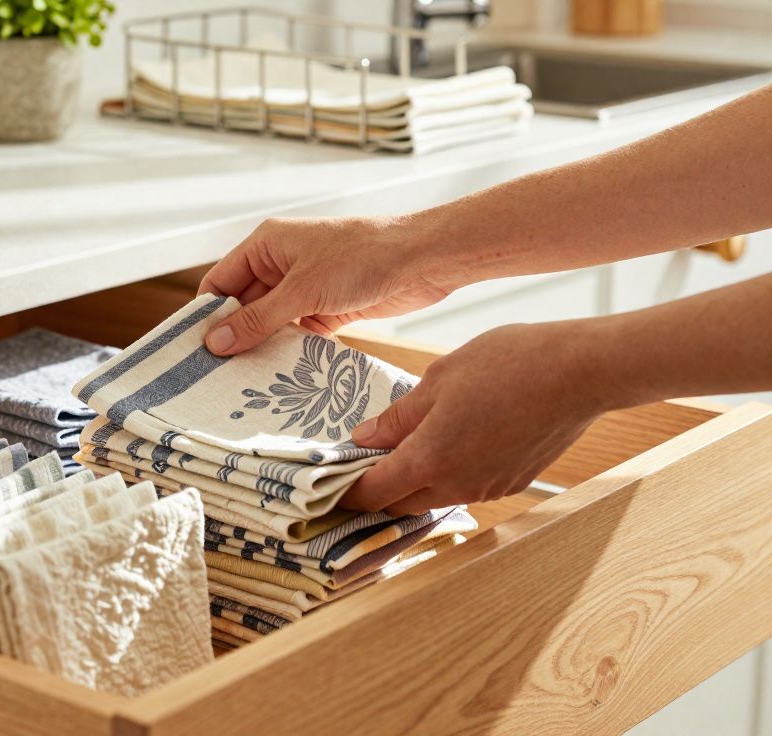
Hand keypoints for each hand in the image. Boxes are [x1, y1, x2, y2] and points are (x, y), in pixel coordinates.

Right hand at [198, 216, 457, 355]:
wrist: (423, 260)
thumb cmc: (362, 258)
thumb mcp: (302, 291)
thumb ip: (257, 319)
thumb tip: (214, 343)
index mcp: (265, 245)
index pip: (219, 282)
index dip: (205, 315)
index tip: (193, 353)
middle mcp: (279, 264)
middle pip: (241, 306)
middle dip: (232, 337)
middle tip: (214, 377)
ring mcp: (303, 287)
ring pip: (268, 323)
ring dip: (260, 348)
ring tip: (241, 384)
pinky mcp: (325, 307)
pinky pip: (294, 334)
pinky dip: (286, 353)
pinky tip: (277, 377)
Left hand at [340, 322, 612, 514]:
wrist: (581, 373)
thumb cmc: (509, 364)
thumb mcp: (439, 379)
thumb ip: (398, 417)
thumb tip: (364, 438)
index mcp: (429, 460)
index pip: (372, 493)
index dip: (344, 493)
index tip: (327, 486)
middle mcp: (457, 485)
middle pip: (400, 503)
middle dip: (376, 491)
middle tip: (358, 466)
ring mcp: (488, 488)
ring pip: (433, 496)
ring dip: (412, 481)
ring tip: (402, 447)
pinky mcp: (512, 482)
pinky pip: (466, 487)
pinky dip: (447, 474)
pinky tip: (448, 442)